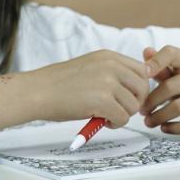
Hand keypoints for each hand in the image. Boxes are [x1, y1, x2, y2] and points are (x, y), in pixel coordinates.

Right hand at [27, 50, 152, 126]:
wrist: (36, 92)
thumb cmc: (57, 84)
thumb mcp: (89, 68)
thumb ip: (111, 73)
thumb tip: (135, 89)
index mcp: (108, 56)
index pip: (142, 71)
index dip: (139, 87)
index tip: (129, 97)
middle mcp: (110, 66)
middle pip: (143, 88)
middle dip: (135, 102)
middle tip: (119, 109)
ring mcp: (107, 82)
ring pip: (134, 106)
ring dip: (122, 115)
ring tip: (105, 115)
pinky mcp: (103, 101)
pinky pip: (123, 118)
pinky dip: (114, 124)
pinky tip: (100, 120)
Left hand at [140, 45, 179, 133]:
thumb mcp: (176, 69)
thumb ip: (159, 62)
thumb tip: (146, 52)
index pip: (171, 53)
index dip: (156, 62)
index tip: (143, 74)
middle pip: (169, 87)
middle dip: (150, 101)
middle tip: (141, 110)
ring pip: (178, 108)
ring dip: (159, 117)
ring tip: (149, 121)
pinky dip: (174, 128)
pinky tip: (164, 127)